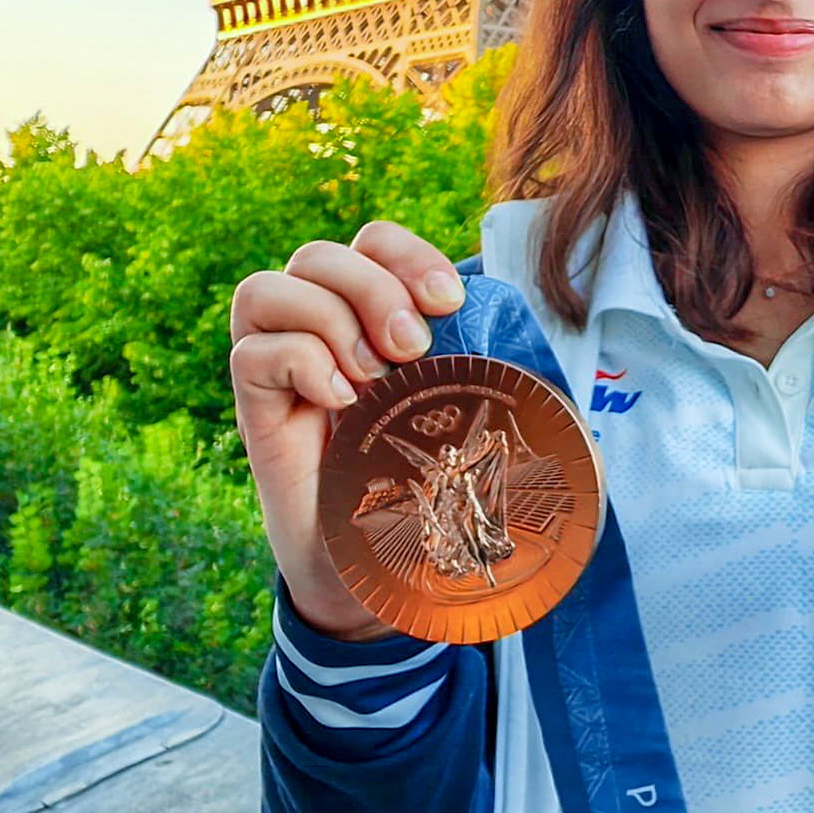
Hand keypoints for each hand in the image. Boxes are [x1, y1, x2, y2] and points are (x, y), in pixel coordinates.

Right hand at [229, 221, 465, 639]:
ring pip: (269, 289)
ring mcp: (280, 366)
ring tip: (373, 379)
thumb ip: (495, 386)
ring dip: (331, 320)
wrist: (368, 572)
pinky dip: (300, 363)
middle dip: (375, 288)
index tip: (449, 302)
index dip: (407, 254)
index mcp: (369, 317)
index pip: (371, 241)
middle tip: (414, 348)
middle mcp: (316, 330)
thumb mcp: (468, 426)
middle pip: (320, 254)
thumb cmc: (422, 487)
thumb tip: (561, 386)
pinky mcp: (255, 408)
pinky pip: (253, 352)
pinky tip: (340, 402)